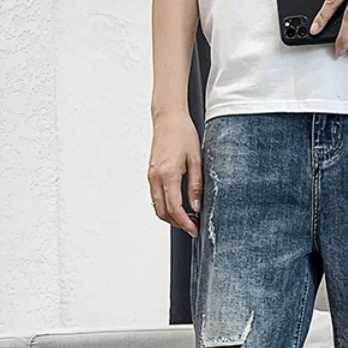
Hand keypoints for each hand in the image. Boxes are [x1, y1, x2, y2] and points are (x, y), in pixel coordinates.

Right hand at [147, 110, 201, 238]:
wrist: (168, 118)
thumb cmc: (183, 134)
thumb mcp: (196, 160)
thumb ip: (195, 186)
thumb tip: (196, 207)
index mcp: (168, 174)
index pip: (174, 208)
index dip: (185, 223)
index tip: (195, 230)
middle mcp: (156, 177)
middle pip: (163, 212)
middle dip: (178, 223)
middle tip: (194, 227)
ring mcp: (151, 176)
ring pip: (157, 206)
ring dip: (172, 216)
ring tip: (189, 218)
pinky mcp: (151, 174)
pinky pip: (156, 197)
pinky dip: (166, 206)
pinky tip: (180, 206)